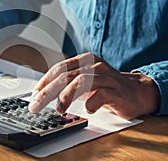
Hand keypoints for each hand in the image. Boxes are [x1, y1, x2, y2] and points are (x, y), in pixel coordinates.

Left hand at [28, 52, 159, 119]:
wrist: (135, 92)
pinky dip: (92, 102)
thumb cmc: (105, 87)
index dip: (44, 82)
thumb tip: (41, 94)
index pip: (58, 69)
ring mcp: (106, 77)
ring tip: (59, 109)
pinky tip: (88, 109)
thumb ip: (66, 84)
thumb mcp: (83, 82)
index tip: (34, 96)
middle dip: (47, 92)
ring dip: (66, 96)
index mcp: (83, 61)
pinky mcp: (117, 90)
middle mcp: (94, 66)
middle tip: (36, 105)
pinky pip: (101, 94)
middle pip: (66, 76)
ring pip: (81, 82)